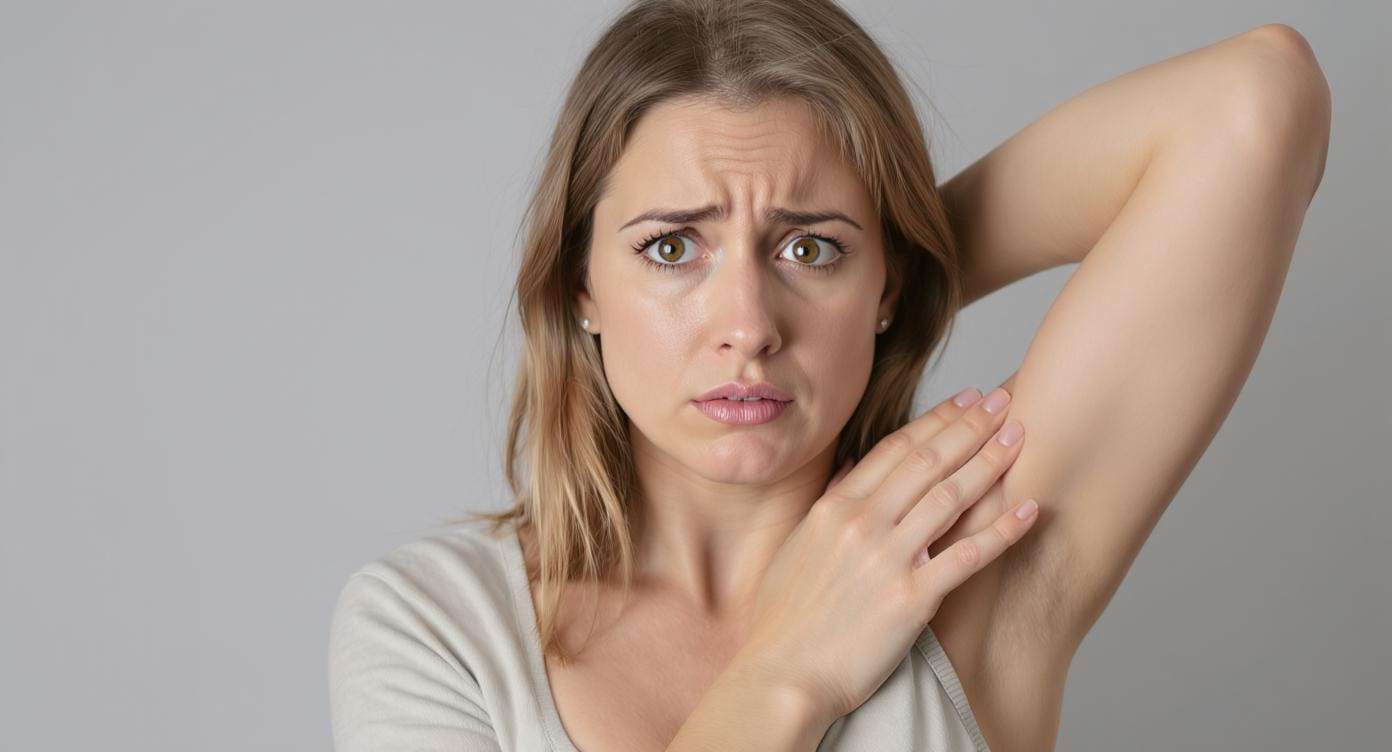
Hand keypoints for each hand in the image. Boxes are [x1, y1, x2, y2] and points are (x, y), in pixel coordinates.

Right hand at [735, 384, 1037, 723]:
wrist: (780, 674)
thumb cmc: (784, 619)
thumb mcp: (796, 548)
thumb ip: (827, 509)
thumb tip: (849, 475)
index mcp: (834, 507)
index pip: (896, 449)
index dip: (937, 419)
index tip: (966, 401)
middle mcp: (862, 523)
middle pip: (929, 461)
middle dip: (972, 426)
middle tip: (1004, 401)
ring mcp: (887, 559)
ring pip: (951, 496)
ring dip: (990, 462)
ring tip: (1019, 437)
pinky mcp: (911, 599)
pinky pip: (968, 556)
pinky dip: (1003, 530)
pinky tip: (1029, 510)